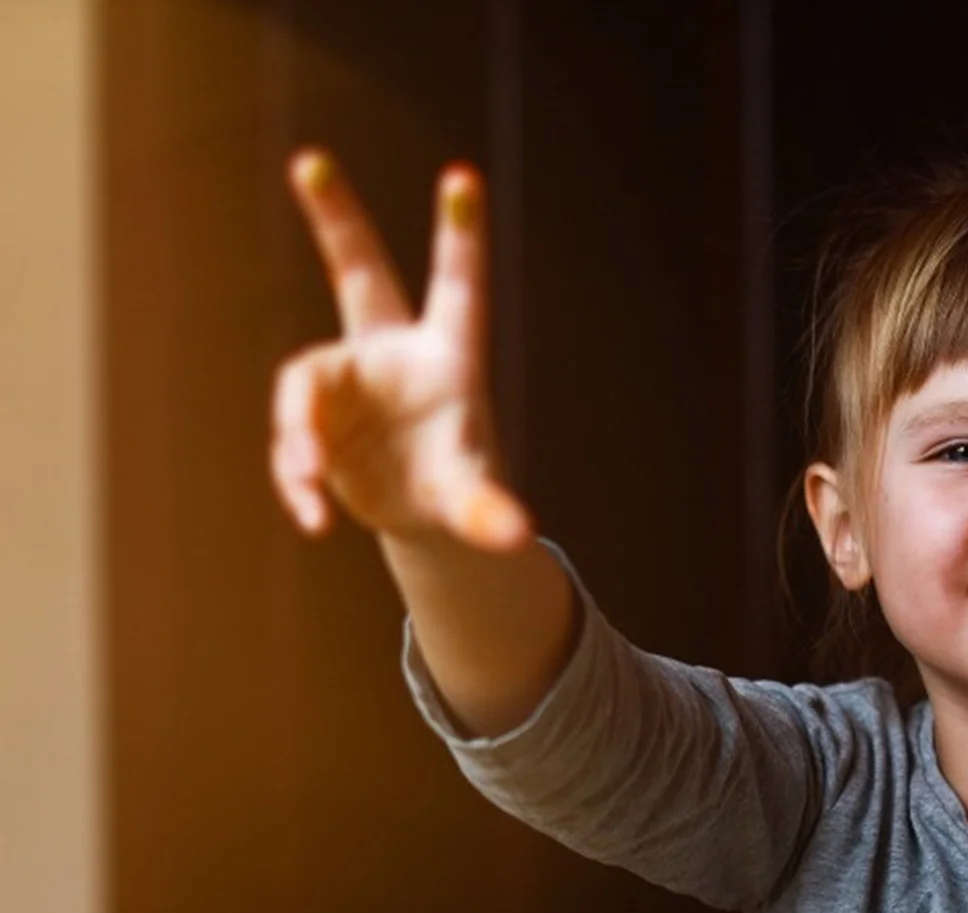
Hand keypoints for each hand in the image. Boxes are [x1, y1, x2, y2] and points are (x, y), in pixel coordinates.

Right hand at [270, 150, 531, 552]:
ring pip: (306, 385)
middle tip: (309, 159)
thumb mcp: (476, 504)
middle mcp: (391, 353)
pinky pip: (294, 440)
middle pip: (359, 270)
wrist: (422, 511)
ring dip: (301, 434)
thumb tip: (513, 539)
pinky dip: (298, 480)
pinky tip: (315, 521)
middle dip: (335, 215)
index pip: (459, 288)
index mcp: (450, 357)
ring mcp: (348, 379)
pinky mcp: (316, 418)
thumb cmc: (461, 490)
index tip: (465, 177)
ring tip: (311, 481)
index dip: (461, 235)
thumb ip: (490, 516)